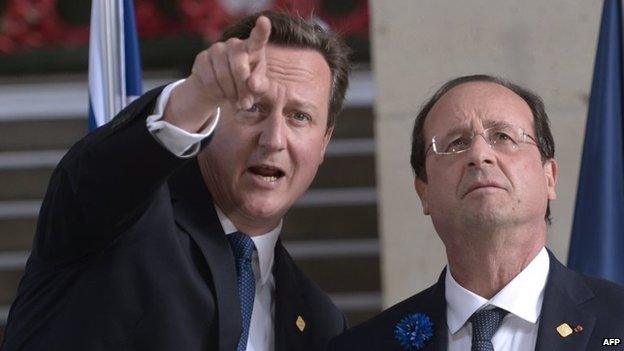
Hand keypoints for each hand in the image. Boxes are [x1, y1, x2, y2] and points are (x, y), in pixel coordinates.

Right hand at [163, 16, 271, 131]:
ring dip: (230, 95)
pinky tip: (221, 95)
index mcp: (253, 48)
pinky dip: (217, 93)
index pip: (258, 38)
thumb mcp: (258, 88)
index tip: (264, 21)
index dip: (262, 30)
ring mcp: (217, 49)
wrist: (222, 89)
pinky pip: (209, 80)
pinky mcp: (202, 57)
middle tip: (246, 104)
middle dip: (243, 89)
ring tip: (235, 102)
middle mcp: (234, 44)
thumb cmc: (247, 85)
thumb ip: (260, 86)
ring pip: (223, 76)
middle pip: (239, 67)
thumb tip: (253, 84)